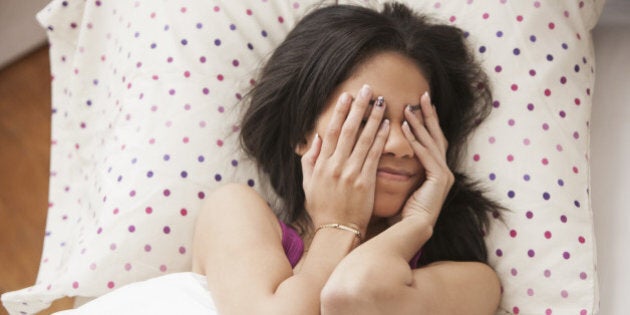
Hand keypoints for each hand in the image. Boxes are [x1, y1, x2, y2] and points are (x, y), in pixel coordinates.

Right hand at [301, 85, 389, 233]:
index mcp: (321, 164)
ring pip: (364, 139)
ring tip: (381, 102)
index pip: (331, 131)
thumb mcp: (308, 184)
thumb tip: (316, 139)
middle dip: (359, 107)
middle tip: (368, 89)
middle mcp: (335, 165)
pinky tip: (388, 126)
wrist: (336, 232)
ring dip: (373, 118)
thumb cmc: (322, 209)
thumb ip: (310, 160)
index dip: (340, 112)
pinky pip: (374, 155)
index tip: (347, 96)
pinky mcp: (365, 181)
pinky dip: (381, 139)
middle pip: (348, 130)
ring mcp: (351, 173)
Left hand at [400, 92, 453, 226]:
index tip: (418, 105)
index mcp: (435, 172)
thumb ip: (398, 166)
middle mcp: (443, 171)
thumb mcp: (399, 183)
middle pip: (437, 136)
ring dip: (421, 123)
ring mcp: (443, 175)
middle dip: (429, 115)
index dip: (426, 122)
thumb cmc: (399, 212)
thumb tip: (382, 149)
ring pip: (432, 142)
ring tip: (410, 107)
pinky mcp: (438, 179)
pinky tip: (406, 128)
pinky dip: (416, 140)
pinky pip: (426, 155)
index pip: (432, 141)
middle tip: (422, 95)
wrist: (407, 231)